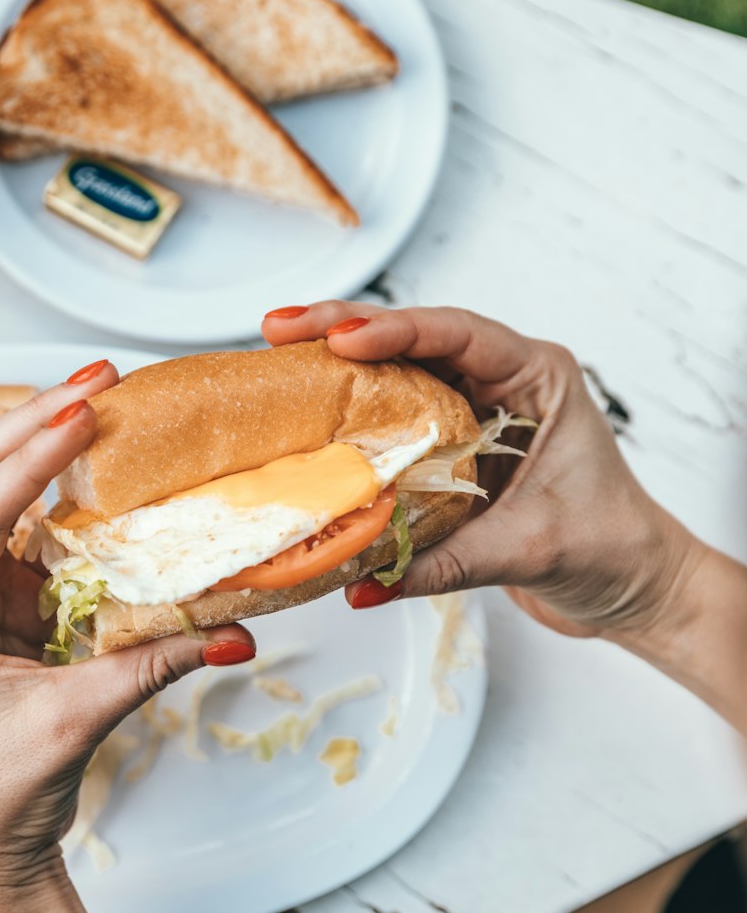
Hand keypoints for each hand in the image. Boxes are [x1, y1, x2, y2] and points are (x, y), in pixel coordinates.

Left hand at [0, 362, 253, 912]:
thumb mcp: (75, 720)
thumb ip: (154, 666)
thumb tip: (238, 632)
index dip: (33, 456)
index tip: (86, 410)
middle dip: (32, 421)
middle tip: (99, 379)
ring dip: (41, 445)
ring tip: (100, 400)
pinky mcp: (4, 603)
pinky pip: (31, 530)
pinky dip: (62, 493)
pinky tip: (101, 465)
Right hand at [262, 303, 701, 641]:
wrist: (630, 584)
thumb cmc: (609, 549)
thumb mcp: (527, 550)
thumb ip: (445, 563)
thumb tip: (364, 581)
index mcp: (540, 378)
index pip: (461, 336)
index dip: (396, 331)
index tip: (340, 339)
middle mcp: (504, 383)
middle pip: (417, 340)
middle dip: (346, 329)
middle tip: (282, 328)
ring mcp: (477, 411)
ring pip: (400, 373)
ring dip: (341, 365)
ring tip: (283, 355)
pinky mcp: (456, 447)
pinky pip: (398, 420)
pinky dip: (356, 416)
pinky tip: (312, 413)